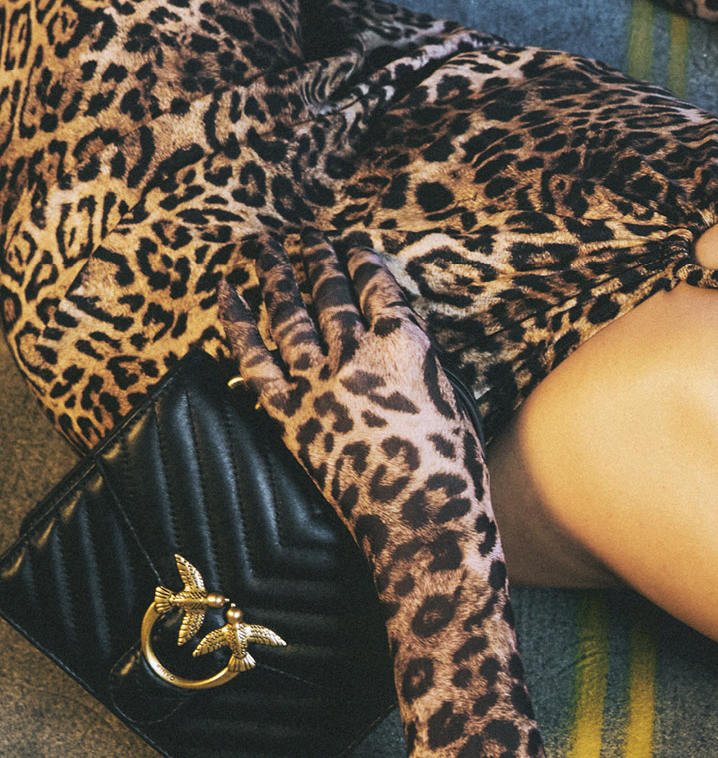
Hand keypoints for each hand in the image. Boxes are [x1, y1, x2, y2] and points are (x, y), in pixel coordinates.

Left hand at [219, 236, 487, 575]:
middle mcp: (357, 355)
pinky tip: (225, 293)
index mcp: (404, 346)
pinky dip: (237, 323)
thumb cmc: (452, 468)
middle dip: (315, 258)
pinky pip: (254, 359)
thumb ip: (421, 360)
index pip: (378, 287)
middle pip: (330, 293)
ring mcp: (319, 384)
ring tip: (261, 246)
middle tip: (302, 236)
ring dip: (273, 273)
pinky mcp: (291, 415)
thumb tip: (399, 334)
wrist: (422, 521)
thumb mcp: (452, 398)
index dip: (362, 260)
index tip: (350, 244)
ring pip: (289, 314)